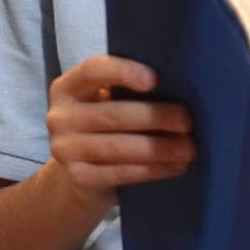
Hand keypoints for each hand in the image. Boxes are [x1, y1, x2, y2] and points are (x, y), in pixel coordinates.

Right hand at [44, 55, 195, 210]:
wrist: (78, 174)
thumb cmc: (103, 126)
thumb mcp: (104, 101)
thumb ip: (126, 91)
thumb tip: (177, 87)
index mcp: (67, 88)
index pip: (91, 71)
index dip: (122, 72)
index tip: (155, 79)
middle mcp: (60, 117)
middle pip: (112, 114)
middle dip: (154, 117)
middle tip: (188, 121)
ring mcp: (66, 150)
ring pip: (119, 147)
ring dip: (159, 148)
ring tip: (189, 148)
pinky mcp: (79, 178)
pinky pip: (121, 173)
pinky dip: (153, 169)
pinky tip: (176, 166)